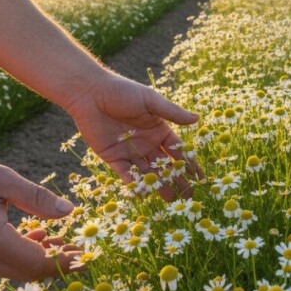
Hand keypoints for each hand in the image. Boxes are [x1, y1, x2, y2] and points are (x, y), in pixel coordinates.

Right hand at [0, 148, 81, 280]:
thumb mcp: (3, 178)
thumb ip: (38, 198)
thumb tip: (70, 211)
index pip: (36, 262)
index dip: (64, 262)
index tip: (86, 255)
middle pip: (26, 272)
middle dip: (56, 264)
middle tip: (79, 250)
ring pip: (12, 269)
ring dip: (38, 259)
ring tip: (61, 240)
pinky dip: (19, 253)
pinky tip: (33, 233)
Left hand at [64, 69, 201, 200]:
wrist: (90, 93)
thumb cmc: (123, 91)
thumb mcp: (150, 101)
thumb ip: (172, 113)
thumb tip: (197, 119)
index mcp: (158, 129)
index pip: (177, 150)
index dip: (189, 163)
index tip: (200, 178)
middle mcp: (146, 143)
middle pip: (164, 165)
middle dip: (176, 179)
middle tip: (188, 196)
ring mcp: (129, 151)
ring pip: (146, 172)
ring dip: (157, 185)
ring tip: (169, 199)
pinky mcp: (112, 157)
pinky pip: (125, 173)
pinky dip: (133, 183)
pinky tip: (143, 193)